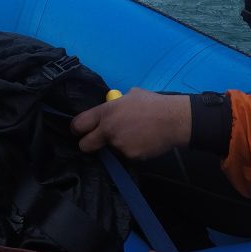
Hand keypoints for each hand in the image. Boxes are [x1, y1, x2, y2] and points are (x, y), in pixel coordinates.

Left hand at [71, 88, 191, 159]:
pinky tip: (142, 142)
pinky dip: (131, 150)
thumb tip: (111, 106)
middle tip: (96, 140)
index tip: (79, 131)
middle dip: (88, 143)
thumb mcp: (130, 95)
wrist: (174, 120)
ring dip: (116, 145)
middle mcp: (108, 130)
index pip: (79, 124)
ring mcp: (118, 145)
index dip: (77, 129)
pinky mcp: (130, 156)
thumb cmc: (153, 103)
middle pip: (85, 145)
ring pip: (109, 149)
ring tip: (133, 135)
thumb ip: (115, 104)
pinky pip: (125, 154)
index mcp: (106, 112)